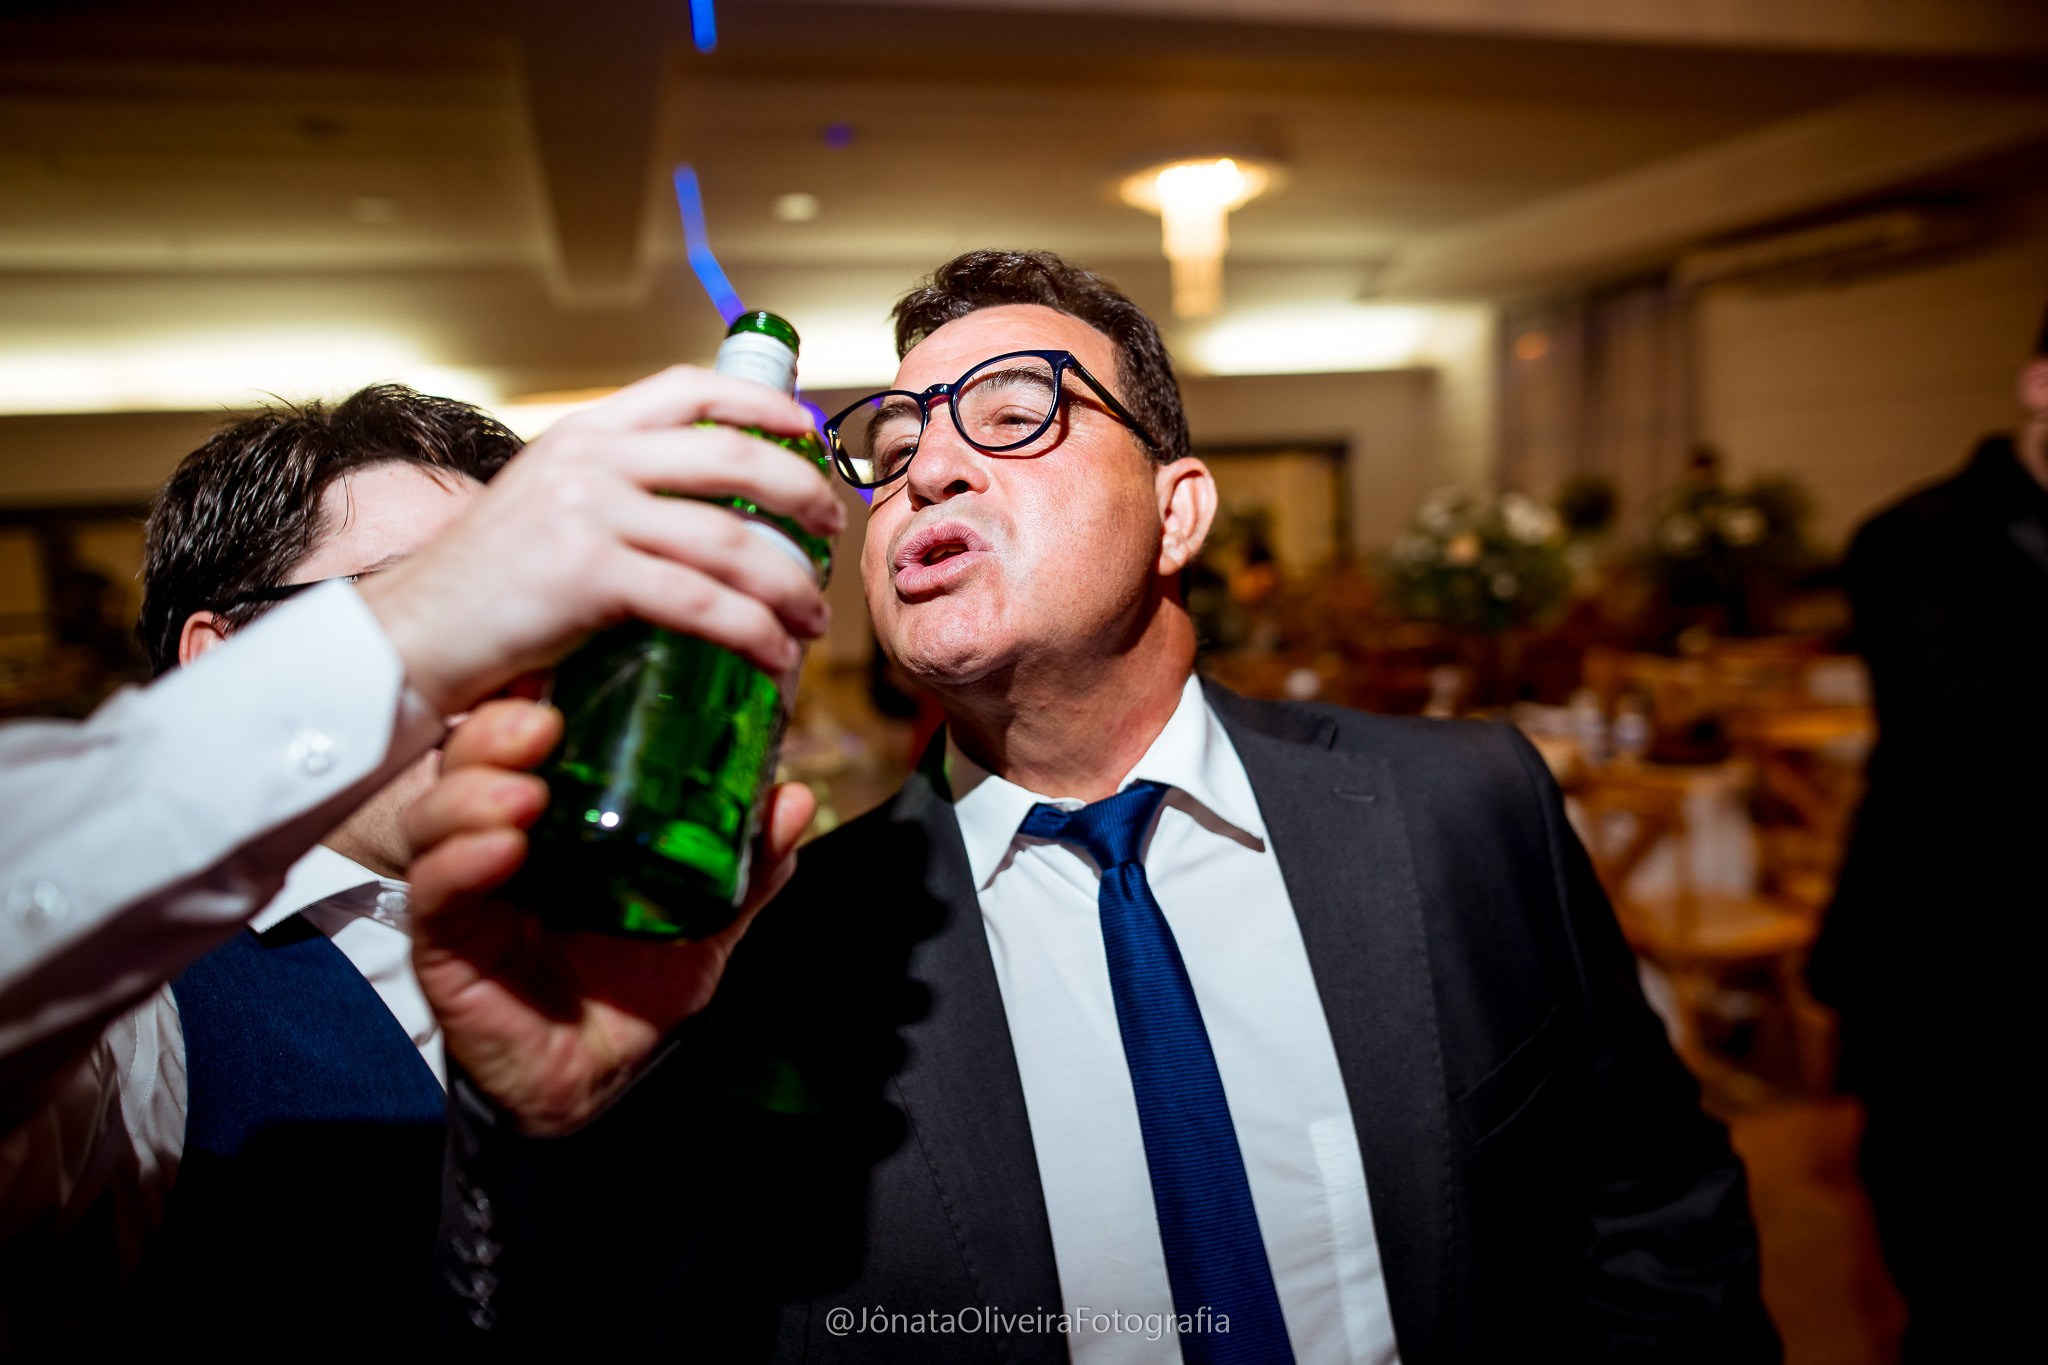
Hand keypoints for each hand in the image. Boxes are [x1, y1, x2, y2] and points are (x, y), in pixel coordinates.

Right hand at [360, 366, 846, 715]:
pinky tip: (774, 657)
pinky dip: (753, 633)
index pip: (689, 389)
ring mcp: (589, 514)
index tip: (810, 433)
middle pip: (732, 458)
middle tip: (830, 535)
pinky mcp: (588, 577)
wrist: (411, 637)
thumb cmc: (487, 587)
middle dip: (800, 496)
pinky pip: (702, 603)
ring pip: (729, 541)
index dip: (763, 405)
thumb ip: (614, 490)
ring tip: (811, 619)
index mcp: (583, 432)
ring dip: (788, 585)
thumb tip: (704, 511)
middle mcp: (590, 460)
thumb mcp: (549, 505)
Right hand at [404, 698, 813, 1133]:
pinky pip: (438, 891)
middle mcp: (500, 838)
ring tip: (523, 793)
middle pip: (471, 760)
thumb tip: (794, 801)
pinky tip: (502, 850)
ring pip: (440, 814)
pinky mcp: (446, 941)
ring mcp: (468, 886)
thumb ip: (748, 864)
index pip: (527, 738)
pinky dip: (463, 861)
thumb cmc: (635, 988)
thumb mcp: (705, 916)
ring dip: (475, 790)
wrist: (600, 1081)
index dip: (537, 697)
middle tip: (542, 721)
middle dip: (497, 731)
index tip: (569, 671)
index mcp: (556, 818)